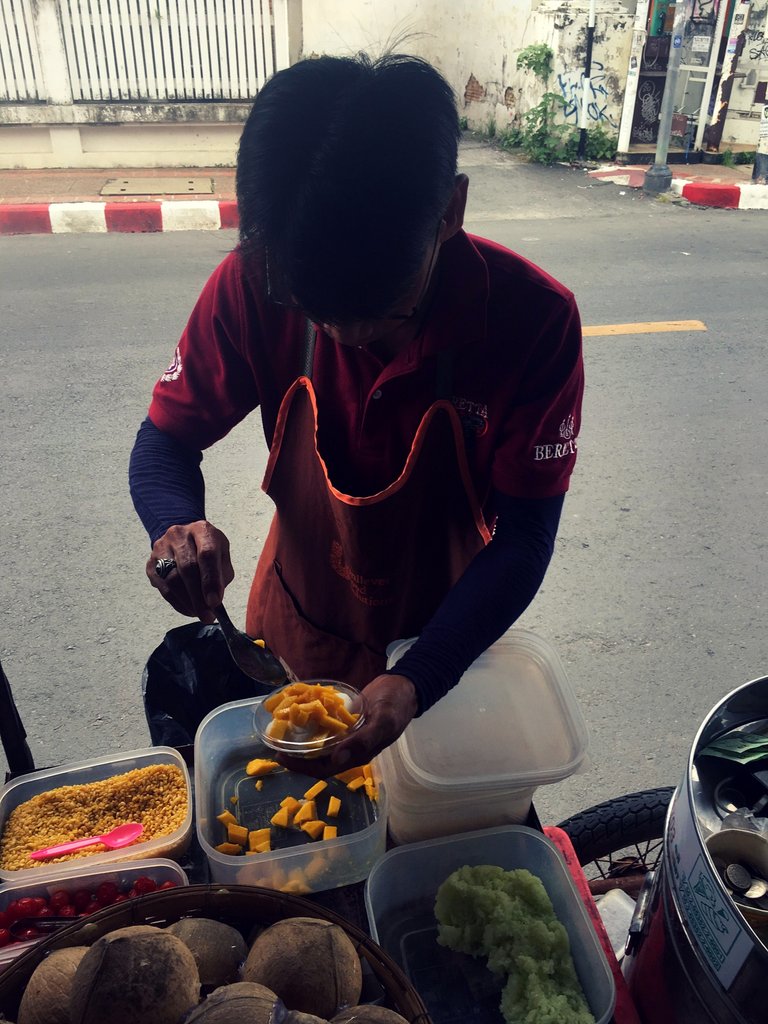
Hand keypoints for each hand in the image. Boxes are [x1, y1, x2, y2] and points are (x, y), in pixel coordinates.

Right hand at [147, 521, 233, 623]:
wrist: (182, 537)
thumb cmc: (206, 548)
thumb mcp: (222, 554)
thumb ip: (222, 574)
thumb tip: (214, 600)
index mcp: (202, 530)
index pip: (206, 554)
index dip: (211, 580)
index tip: (215, 602)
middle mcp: (179, 535)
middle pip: (187, 568)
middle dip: (198, 597)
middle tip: (208, 616)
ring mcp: (161, 548)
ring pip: (172, 579)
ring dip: (187, 602)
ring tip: (199, 614)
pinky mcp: (151, 563)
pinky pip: (163, 587)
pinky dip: (176, 602)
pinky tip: (188, 609)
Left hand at [275, 673, 418, 778]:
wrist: (404, 687)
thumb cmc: (396, 705)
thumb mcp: (383, 722)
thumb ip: (363, 741)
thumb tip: (336, 761)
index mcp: (358, 754)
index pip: (324, 769)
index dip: (302, 767)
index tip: (281, 758)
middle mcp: (350, 748)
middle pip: (318, 759)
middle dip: (296, 756)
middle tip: (275, 744)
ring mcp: (347, 735)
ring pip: (320, 744)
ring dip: (302, 741)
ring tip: (282, 731)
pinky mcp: (346, 721)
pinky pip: (325, 727)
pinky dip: (312, 724)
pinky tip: (299, 714)